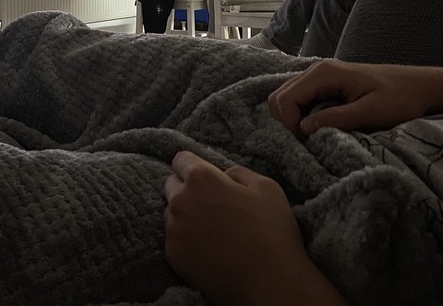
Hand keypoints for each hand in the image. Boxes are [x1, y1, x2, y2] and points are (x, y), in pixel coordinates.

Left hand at [164, 151, 340, 305]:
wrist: (268, 283)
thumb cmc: (271, 231)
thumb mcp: (266, 187)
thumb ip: (237, 173)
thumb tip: (223, 176)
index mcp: (201, 179)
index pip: (181, 160)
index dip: (194, 165)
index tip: (204, 176)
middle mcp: (180, 201)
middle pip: (172, 185)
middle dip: (187, 189)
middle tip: (212, 204)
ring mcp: (173, 230)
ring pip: (172, 213)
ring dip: (186, 216)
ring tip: (213, 231)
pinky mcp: (172, 255)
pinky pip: (175, 239)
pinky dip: (187, 241)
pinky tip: (209, 249)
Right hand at [268, 60, 435, 137]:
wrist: (420, 86)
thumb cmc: (401, 99)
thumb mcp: (372, 112)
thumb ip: (337, 119)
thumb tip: (304, 129)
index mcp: (324, 74)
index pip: (284, 99)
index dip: (289, 125)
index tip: (308, 143)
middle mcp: (316, 71)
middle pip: (279, 98)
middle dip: (287, 123)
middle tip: (309, 142)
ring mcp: (319, 77)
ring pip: (287, 99)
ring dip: (293, 120)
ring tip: (315, 137)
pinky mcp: (325, 86)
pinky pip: (300, 100)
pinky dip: (301, 116)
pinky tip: (319, 128)